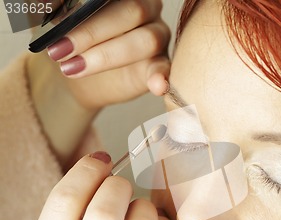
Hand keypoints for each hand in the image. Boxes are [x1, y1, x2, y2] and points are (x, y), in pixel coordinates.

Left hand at [27, 0, 170, 164]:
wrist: (73, 68)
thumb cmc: (66, 36)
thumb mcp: (52, 19)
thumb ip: (55, 8)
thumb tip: (49, 3)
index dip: (88, 6)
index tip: (58, 20)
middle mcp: (146, 8)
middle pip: (132, 11)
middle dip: (92, 31)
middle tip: (59, 49)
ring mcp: (157, 36)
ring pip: (146, 40)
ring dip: (108, 55)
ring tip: (73, 68)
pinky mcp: (159, 65)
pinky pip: (165, 68)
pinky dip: (161, 76)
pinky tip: (156, 84)